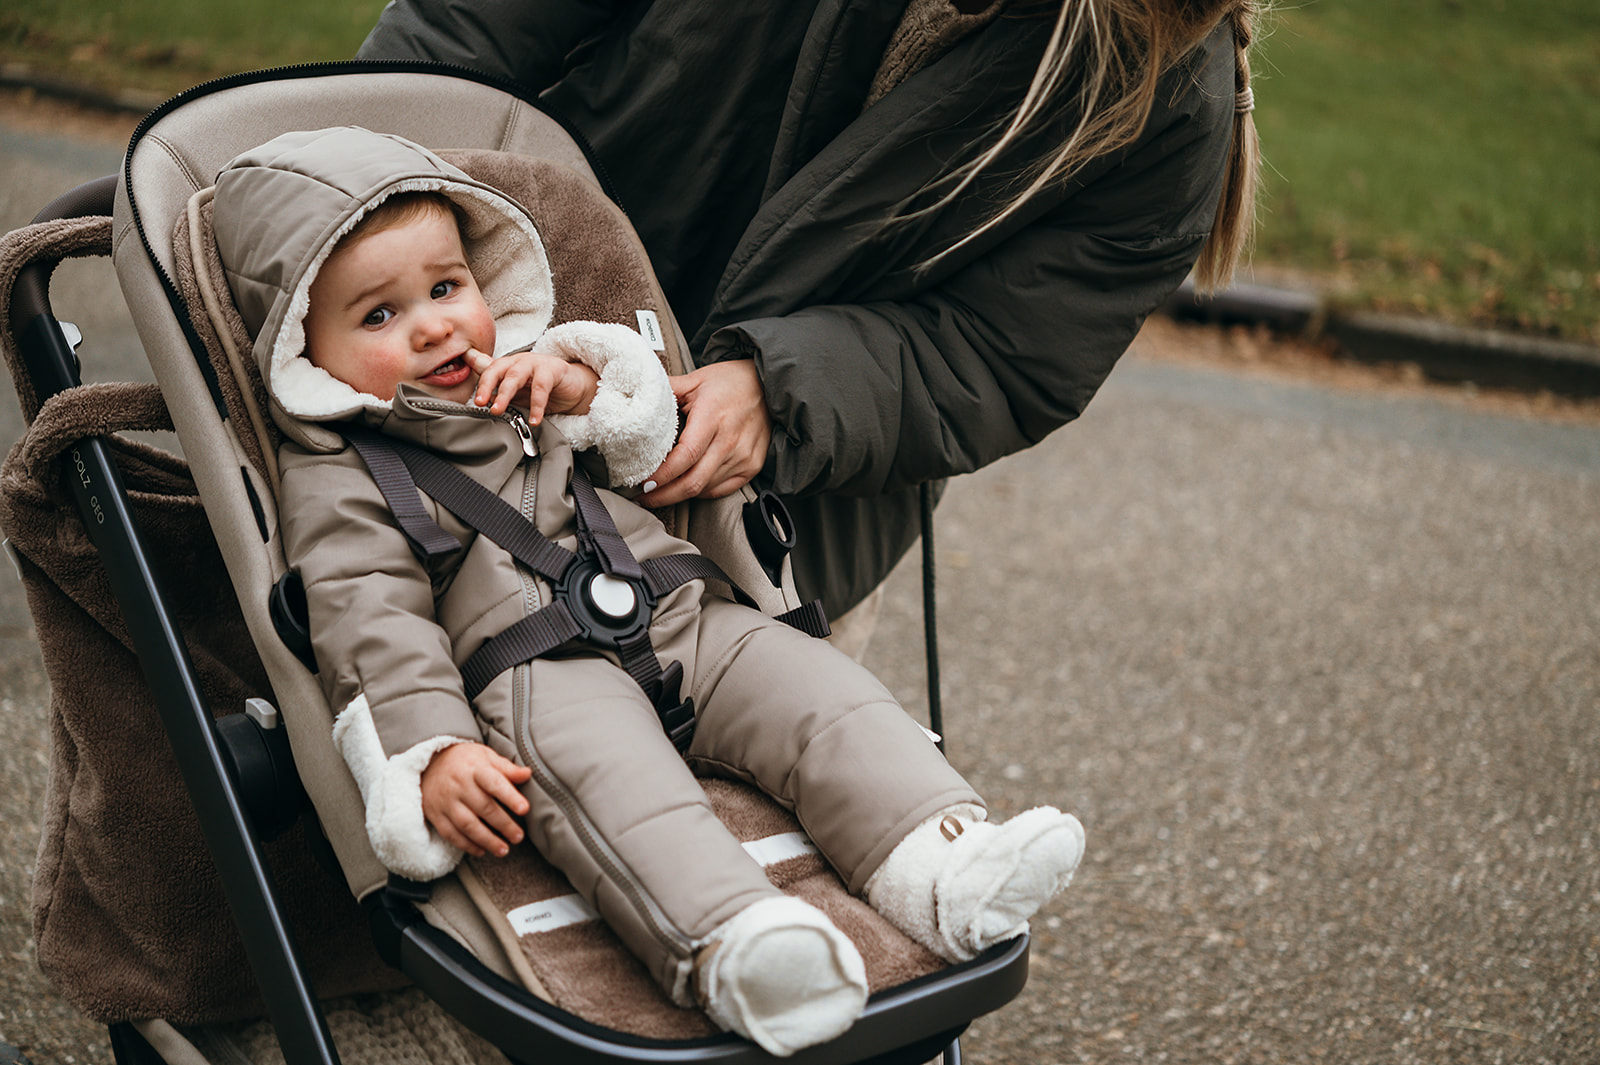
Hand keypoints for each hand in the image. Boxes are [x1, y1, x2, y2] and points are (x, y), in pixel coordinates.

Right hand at [420, 741, 532, 857]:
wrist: (429, 763)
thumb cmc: (466, 761)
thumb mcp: (486, 757)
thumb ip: (507, 768)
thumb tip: (528, 774)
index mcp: (475, 768)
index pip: (495, 783)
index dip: (510, 797)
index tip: (525, 809)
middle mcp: (459, 785)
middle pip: (483, 807)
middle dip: (503, 824)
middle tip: (518, 837)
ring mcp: (446, 801)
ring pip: (467, 825)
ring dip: (487, 840)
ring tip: (504, 850)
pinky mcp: (436, 814)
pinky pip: (451, 834)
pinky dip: (466, 845)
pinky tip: (482, 851)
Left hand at [469, 349, 597, 420]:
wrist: (573, 387)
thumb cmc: (543, 387)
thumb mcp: (518, 391)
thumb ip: (497, 386)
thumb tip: (478, 383)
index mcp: (508, 365)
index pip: (489, 371)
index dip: (481, 385)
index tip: (475, 401)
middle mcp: (520, 361)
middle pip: (499, 370)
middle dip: (487, 386)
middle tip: (481, 403)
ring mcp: (536, 363)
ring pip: (516, 376)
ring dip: (505, 394)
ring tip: (498, 410)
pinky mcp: (553, 369)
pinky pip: (541, 387)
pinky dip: (537, 405)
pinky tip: (535, 420)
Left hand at [639, 360, 770, 506]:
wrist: (769, 386)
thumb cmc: (731, 382)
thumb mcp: (695, 380)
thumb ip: (665, 390)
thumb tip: (635, 396)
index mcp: (712, 418)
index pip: (684, 457)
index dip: (662, 475)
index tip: (642, 482)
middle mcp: (730, 441)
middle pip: (692, 482)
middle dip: (664, 495)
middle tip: (643, 496)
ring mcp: (743, 457)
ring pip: (704, 489)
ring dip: (679, 495)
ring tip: (659, 492)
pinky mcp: (752, 466)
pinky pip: (721, 489)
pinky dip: (700, 492)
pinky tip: (686, 487)